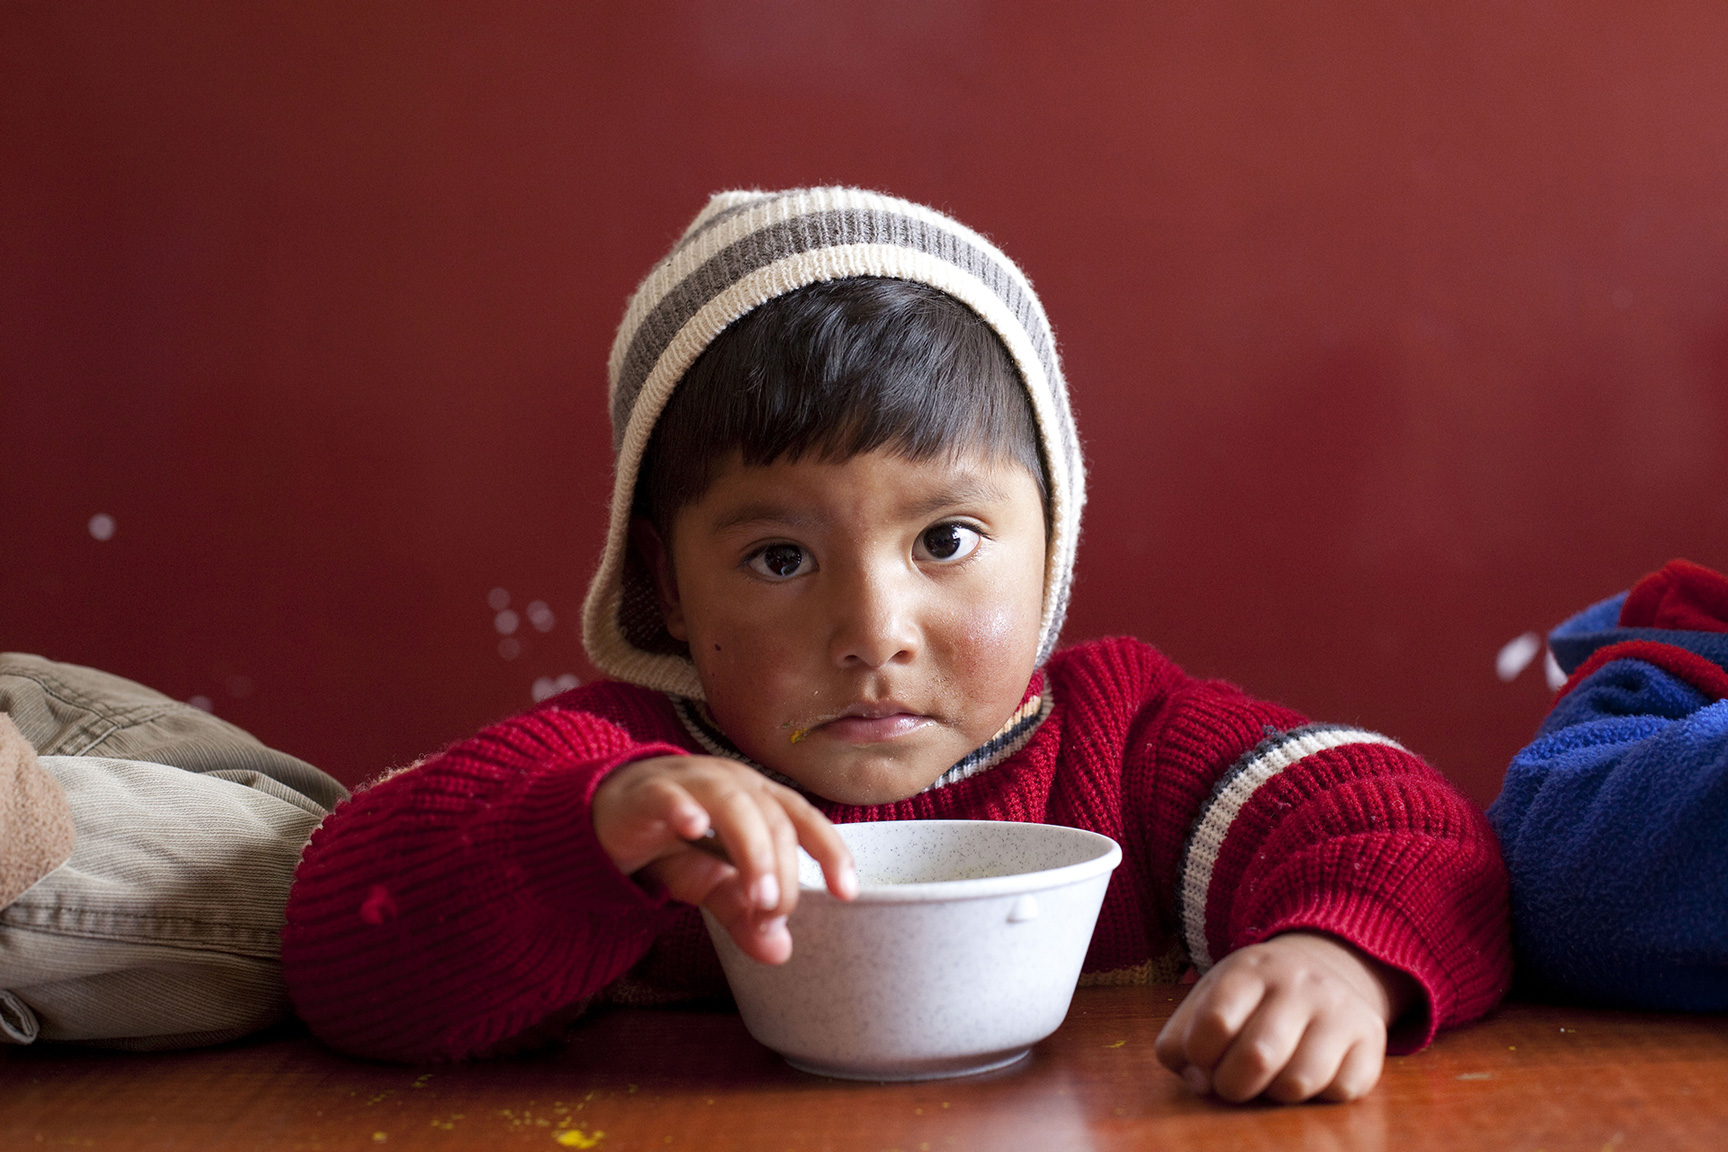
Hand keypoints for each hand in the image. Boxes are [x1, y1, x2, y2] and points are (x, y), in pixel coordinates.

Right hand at [592, 754, 856, 963]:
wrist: (601, 817)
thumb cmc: (666, 841)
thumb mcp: (708, 881)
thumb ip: (741, 910)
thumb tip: (779, 951)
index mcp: (756, 799)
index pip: (803, 819)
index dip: (829, 851)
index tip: (846, 892)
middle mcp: (732, 783)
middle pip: (773, 819)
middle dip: (782, 871)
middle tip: (773, 915)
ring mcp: (690, 782)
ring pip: (734, 805)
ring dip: (752, 850)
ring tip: (757, 895)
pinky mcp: (646, 793)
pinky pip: (669, 796)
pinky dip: (684, 809)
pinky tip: (693, 828)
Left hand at [1154, 932, 1418, 1103]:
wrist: (1324, 969)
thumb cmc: (1251, 1000)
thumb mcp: (1207, 1001)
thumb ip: (1181, 1042)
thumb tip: (1199, 1083)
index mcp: (1248, 969)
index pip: (1215, 1022)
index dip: (1200, 1056)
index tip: (1203, 1060)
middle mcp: (1297, 982)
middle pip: (1257, 1056)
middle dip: (1233, 1086)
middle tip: (1232, 1083)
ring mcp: (1339, 1008)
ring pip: (1298, 1082)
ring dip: (1274, 1095)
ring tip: (1271, 1077)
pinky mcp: (1371, 1037)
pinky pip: (1340, 1091)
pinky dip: (1317, 1097)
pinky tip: (1310, 1073)